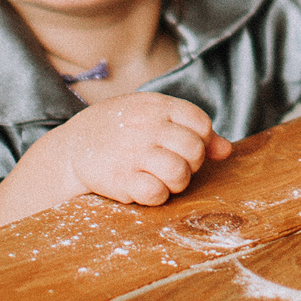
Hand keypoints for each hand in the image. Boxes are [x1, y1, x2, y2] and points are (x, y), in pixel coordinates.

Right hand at [26, 91, 231, 207]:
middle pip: (194, 150)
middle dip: (191, 163)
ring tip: (162, 177)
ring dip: (176, 182)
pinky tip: (146, 187)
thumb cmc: (122, 130)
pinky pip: (156, 193)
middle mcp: (147, 126)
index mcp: (157, 106)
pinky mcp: (120, 179)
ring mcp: (133, 152)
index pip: (200, 123)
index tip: (184, 147)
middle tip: (174, 165)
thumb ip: (191, 129)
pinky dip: (157, 195)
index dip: (201, 140)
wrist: (73, 145)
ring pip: (180, 173)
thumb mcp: (154, 116)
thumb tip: (226, 150)